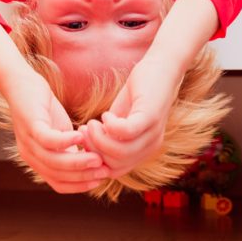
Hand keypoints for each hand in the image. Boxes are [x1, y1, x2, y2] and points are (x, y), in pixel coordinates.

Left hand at [6, 74, 109, 193]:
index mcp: (38, 162)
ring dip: (78, 162)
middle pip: (58, 175)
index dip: (80, 186)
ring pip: (54, 161)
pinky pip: (48, 140)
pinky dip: (66, 141)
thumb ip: (72, 152)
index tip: (100, 180)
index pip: (59, 184)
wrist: (24, 84)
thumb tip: (92, 165)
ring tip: (97, 158)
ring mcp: (29, 142)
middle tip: (104, 170)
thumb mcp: (62, 135)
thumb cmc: (45, 111)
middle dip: (84, 176)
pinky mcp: (31, 125)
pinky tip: (81, 137)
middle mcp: (30, 156)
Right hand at [80, 56, 181, 177]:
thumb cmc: (137, 96)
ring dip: (98, 138)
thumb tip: (85, 149)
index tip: (81, 140)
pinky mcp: (150, 117)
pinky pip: (126, 132)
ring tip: (91, 122)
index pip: (113, 171)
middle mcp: (150, 147)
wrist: (160, 69)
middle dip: (93, 149)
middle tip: (84, 130)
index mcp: (142, 152)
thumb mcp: (119, 121)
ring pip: (120, 152)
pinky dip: (110, 125)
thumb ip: (107, 138)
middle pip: (114, 165)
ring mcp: (152, 133)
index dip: (93, 159)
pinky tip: (106, 114)